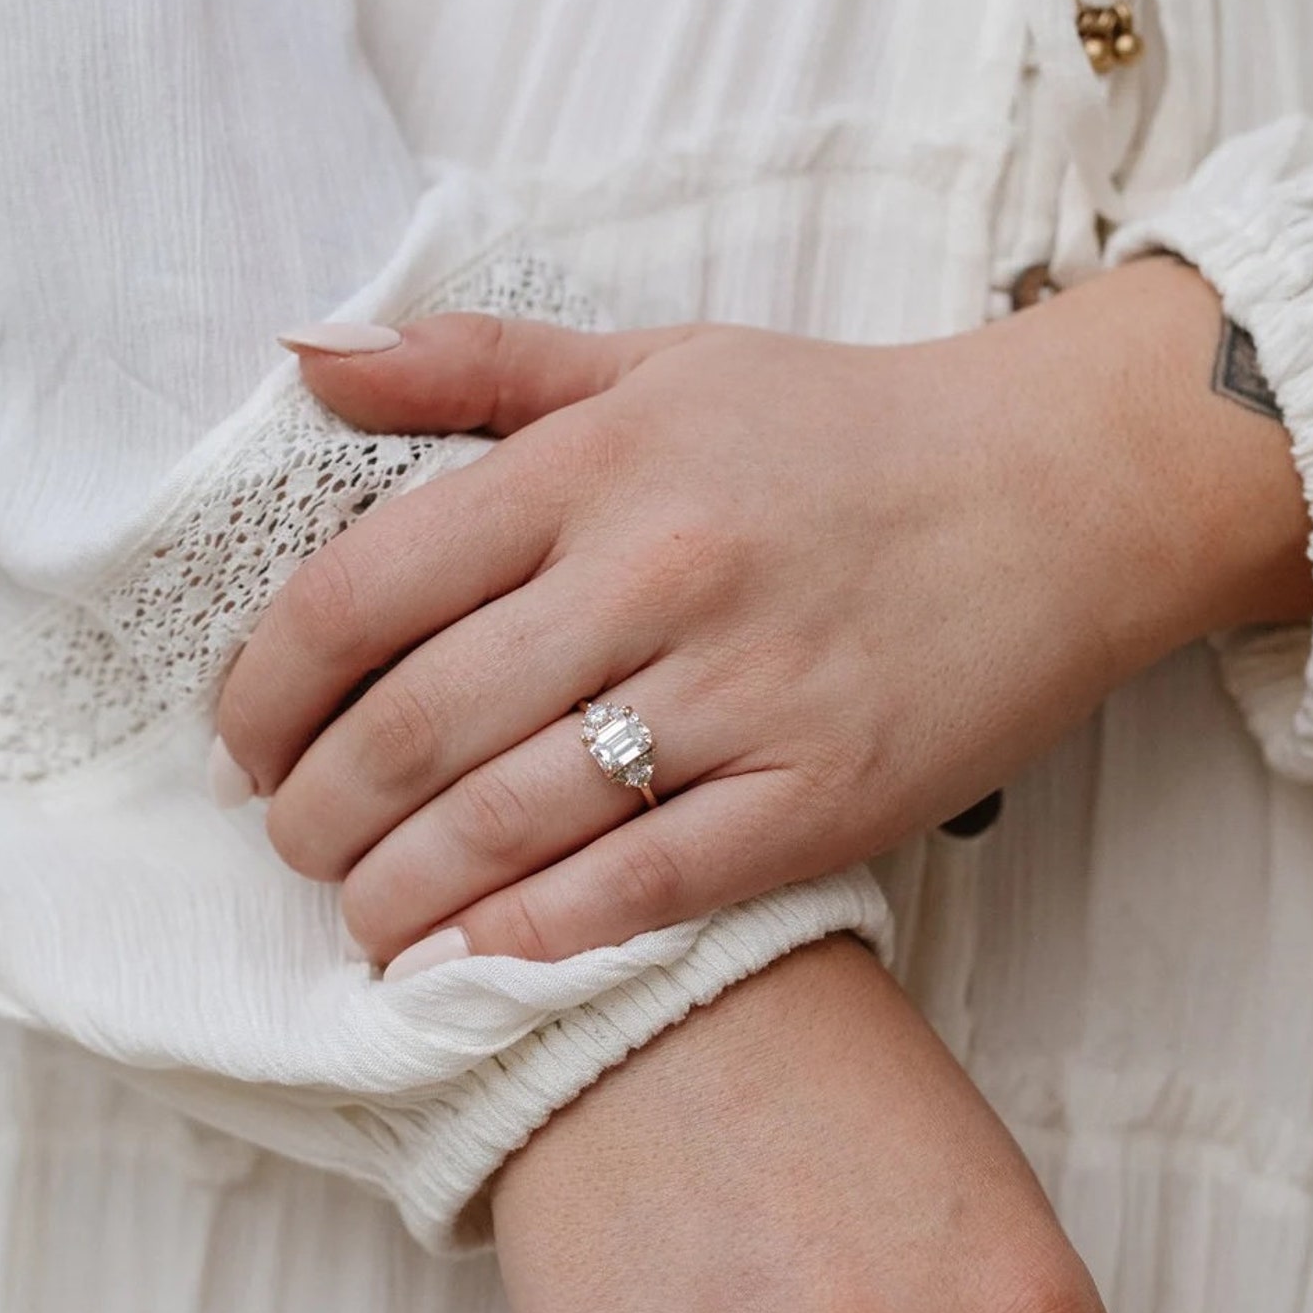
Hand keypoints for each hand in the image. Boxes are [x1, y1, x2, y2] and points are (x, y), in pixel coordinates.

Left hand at [217, 258, 1312, 965]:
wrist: (1066, 490)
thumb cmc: (845, 429)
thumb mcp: (657, 357)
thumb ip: (473, 361)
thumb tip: (303, 354)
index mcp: (594, 466)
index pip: (357, 593)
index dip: (265, 691)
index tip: (245, 740)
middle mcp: (655, 576)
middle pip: (413, 730)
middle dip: (314, 816)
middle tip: (293, 845)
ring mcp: (741, 695)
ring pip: (508, 825)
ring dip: (397, 895)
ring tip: (359, 916)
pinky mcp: (822, 796)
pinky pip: (640, 888)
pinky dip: (530, 938)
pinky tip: (468, 959)